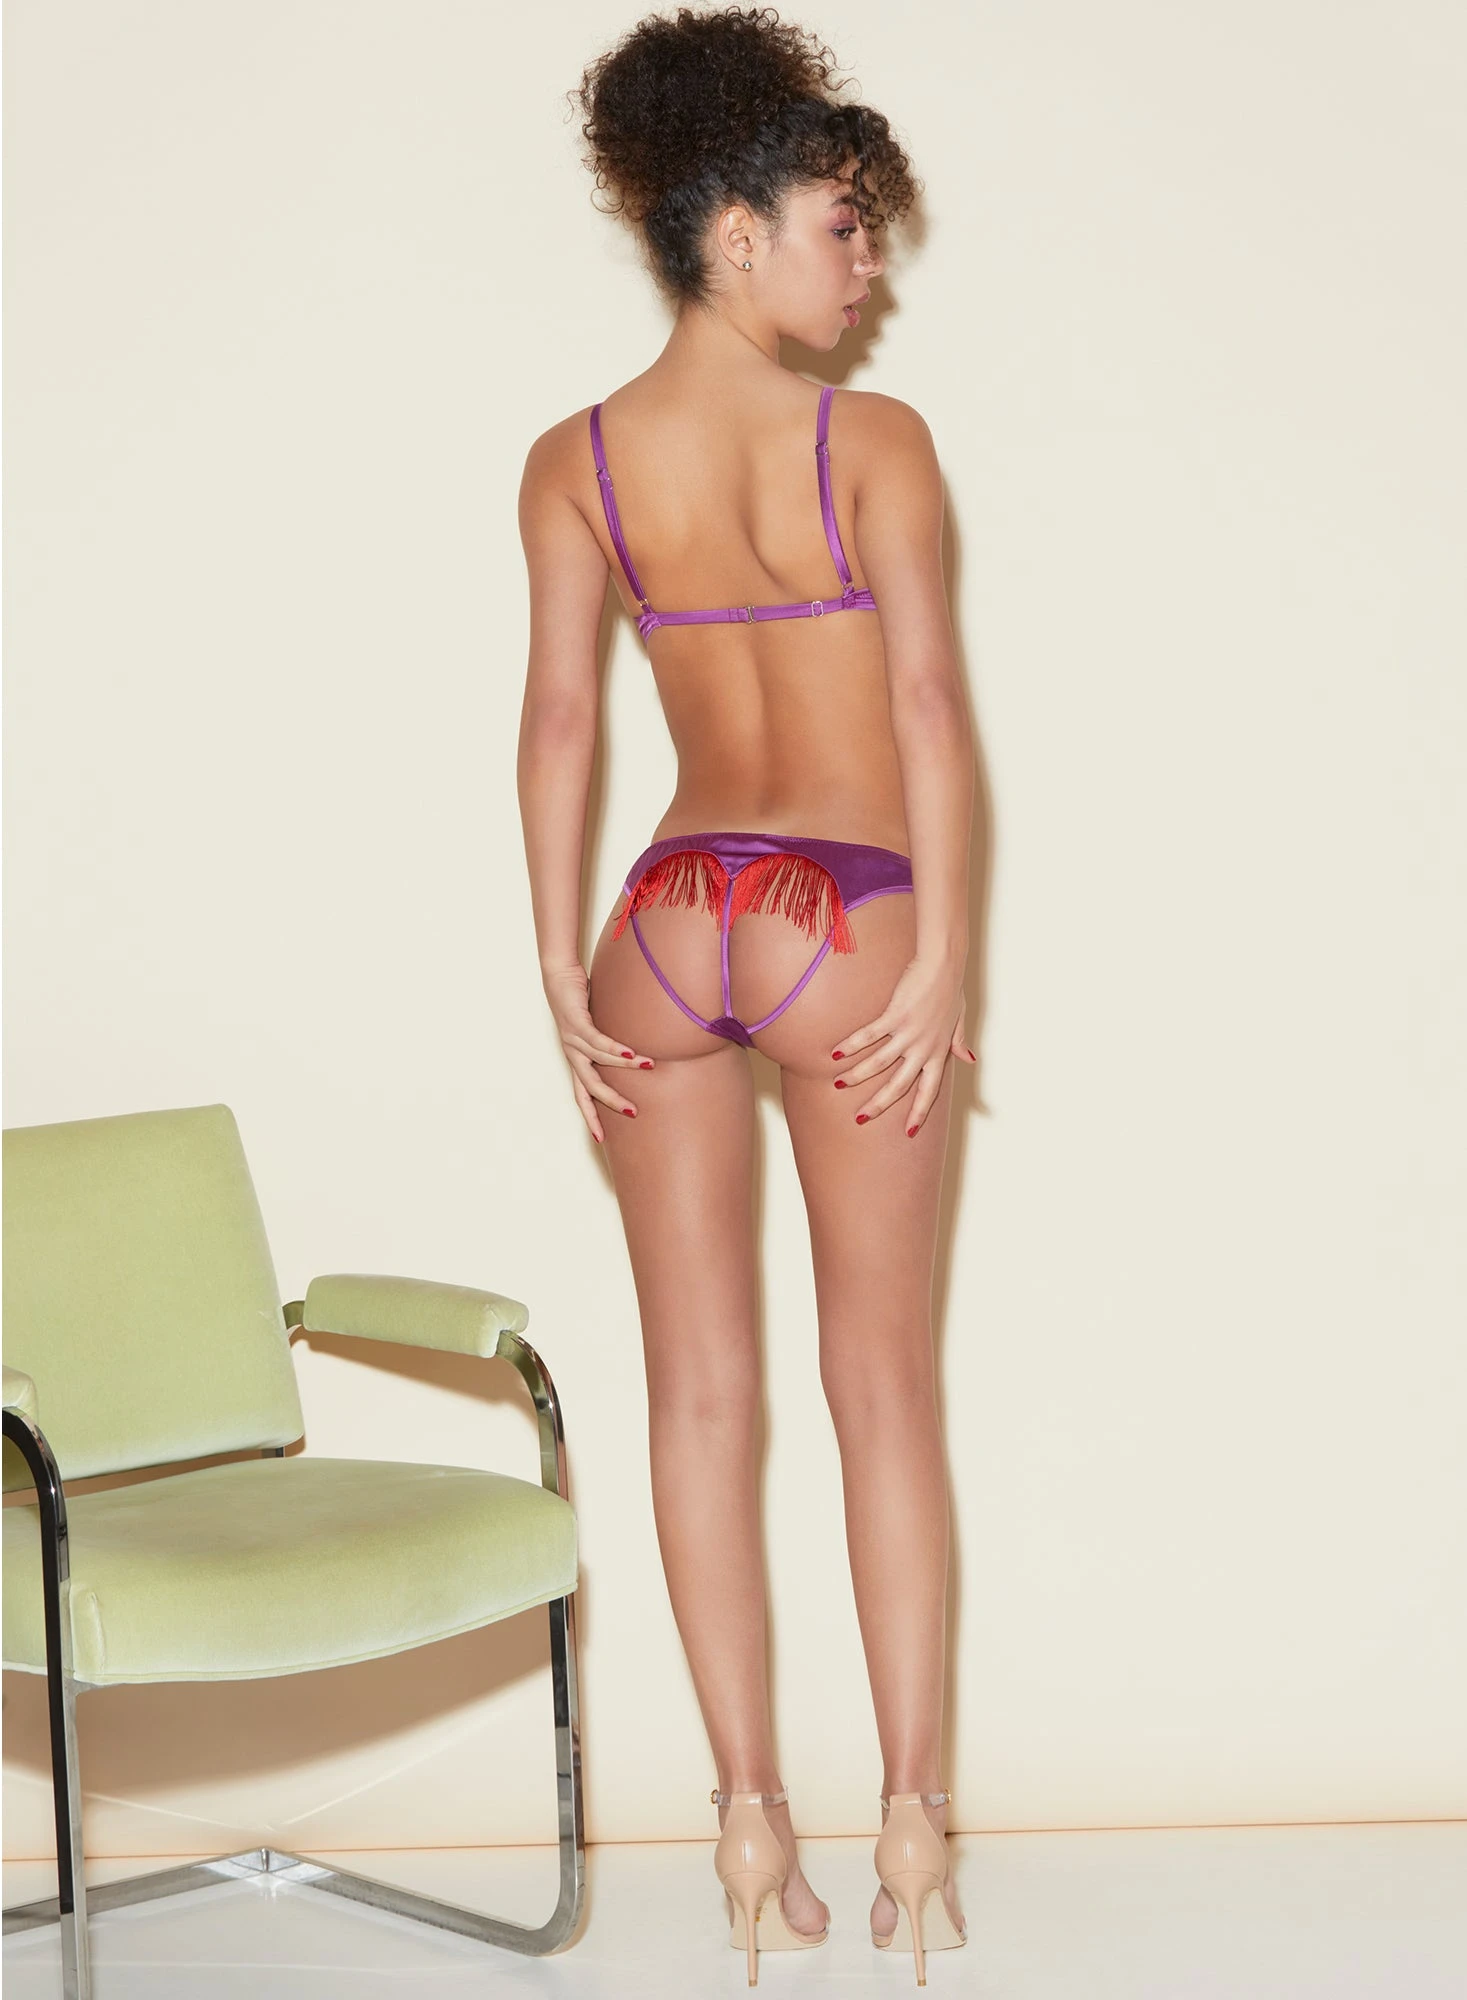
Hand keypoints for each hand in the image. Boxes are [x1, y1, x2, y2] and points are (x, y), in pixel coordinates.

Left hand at [542, 962, 652, 1144]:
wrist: (558, 975)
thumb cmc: (581, 1000)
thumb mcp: (598, 1027)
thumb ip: (612, 1043)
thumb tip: (637, 1052)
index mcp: (576, 1059)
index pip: (582, 1095)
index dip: (591, 1116)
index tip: (600, 1139)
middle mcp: (572, 1053)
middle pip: (590, 1087)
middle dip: (611, 1102)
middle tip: (633, 1112)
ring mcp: (572, 1039)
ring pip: (600, 1062)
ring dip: (626, 1066)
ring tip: (649, 1066)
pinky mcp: (575, 1022)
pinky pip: (598, 1041)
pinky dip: (615, 1049)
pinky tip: (631, 1054)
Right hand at [830, 955, 975, 1135]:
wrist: (944, 964)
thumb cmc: (950, 989)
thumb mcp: (959, 1020)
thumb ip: (959, 1042)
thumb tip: (970, 1059)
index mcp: (939, 1052)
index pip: (929, 1090)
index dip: (919, 1112)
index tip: (909, 1132)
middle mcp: (924, 1048)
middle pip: (899, 1085)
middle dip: (878, 1104)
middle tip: (860, 1118)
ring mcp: (909, 1032)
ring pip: (879, 1063)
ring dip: (856, 1076)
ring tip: (838, 1084)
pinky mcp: (896, 1015)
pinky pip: (869, 1036)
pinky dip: (851, 1045)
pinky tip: (834, 1053)